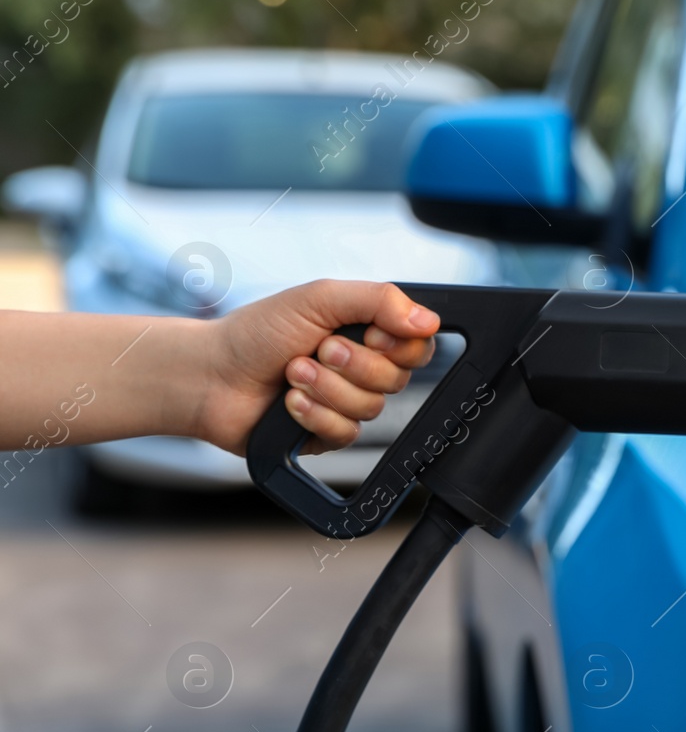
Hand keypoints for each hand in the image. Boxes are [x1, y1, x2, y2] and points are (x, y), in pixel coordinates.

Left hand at [197, 280, 439, 455]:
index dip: (397, 344)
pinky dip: (314, 413)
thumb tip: (428, 319)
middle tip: (318, 350)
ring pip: (371, 408)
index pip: (418, 344)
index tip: (366, 333)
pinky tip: (289, 402)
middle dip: (352, 364)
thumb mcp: (319, 298)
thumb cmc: (257, 332)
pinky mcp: (329, 433)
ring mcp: (347, 402)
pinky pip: (347, 432)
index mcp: (367, 331)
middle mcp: (363, 367)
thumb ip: (378, 300)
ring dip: (325, 387)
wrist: (211, 375)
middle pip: (398, 379)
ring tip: (292, 373)